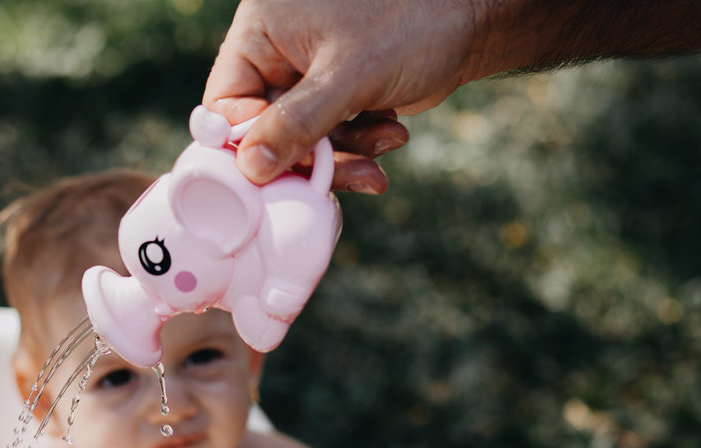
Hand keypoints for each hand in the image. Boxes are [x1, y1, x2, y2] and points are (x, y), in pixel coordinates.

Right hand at [203, 0, 482, 186]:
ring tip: (386, 143)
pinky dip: (359, 145)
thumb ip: (296, 125)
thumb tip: (249, 169)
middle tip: (331, 179)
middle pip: (263, 128)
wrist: (474, 16)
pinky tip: (392, 135)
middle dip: (307, 155)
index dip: (245, 145)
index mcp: (261, 29)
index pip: (225, 103)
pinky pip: (330, 136)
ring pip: (300, 139)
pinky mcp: (336, 93)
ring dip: (341, 154)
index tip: (271, 175)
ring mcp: (306, 73)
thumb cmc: (413, 21)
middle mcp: (276, 50)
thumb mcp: (349, 76)